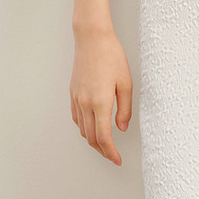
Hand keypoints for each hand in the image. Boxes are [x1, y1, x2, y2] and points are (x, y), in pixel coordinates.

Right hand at [69, 24, 132, 164]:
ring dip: (93, 141)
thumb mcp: (126, 82)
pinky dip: (84, 128)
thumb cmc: (111, 56)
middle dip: (103, 151)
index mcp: (100, 103)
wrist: (92, 39)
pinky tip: (92, 126)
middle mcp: (85, 104)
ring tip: (105, 144)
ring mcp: (77, 99)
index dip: (111, 153)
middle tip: (113, 155)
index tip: (117, 159)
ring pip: (82, 130)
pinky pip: (76, 119)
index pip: (103, 138)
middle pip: (91, 138)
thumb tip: (122, 128)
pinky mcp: (73, 94)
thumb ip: (124, 109)